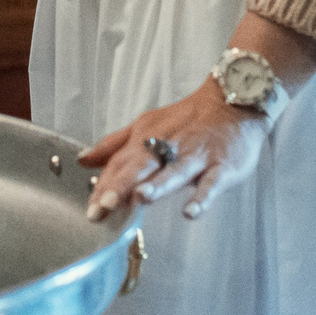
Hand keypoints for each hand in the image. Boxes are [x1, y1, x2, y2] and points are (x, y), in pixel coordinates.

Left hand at [79, 80, 266, 221]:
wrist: (232, 103)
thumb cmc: (186, 119)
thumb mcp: (146, 127)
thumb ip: (115, 146)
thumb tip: (83, 160)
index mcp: (146, 139)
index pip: (119, 164)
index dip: (103, 186)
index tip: (90, 211)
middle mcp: (168, 147)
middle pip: (140, 166)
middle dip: (120, 186)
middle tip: (102, 207)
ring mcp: (195, 157)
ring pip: (174, 171)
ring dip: (158, 185)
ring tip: (141, 198)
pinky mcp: (221, 166)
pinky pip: (211, 182)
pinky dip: (202, 197)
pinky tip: (191, 211)